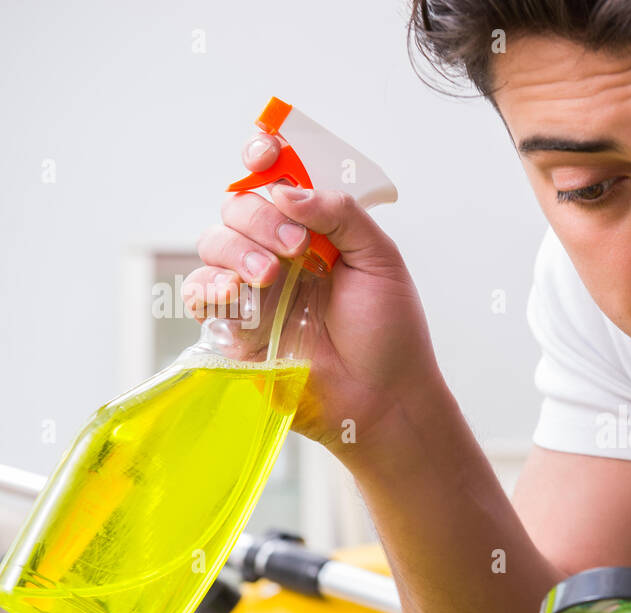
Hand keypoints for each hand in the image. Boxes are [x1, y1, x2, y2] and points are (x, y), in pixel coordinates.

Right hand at [182, 133, 437, 466]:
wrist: (383, 398)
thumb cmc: (390, 332)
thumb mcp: (380, 260)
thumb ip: (340, 214)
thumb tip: (284, 190)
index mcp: (314, 229)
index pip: (275, 179)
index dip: (262, 158)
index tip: (264, 155)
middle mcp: (278, 252)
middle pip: (238, 206)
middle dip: (260, 216)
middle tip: (296, 246)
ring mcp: (253, 288)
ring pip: (214, 243)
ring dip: (239, 252)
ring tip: (273, 279)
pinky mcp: (234, 327)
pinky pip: (199, 294)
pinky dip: (211, 289)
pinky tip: (240, 298)